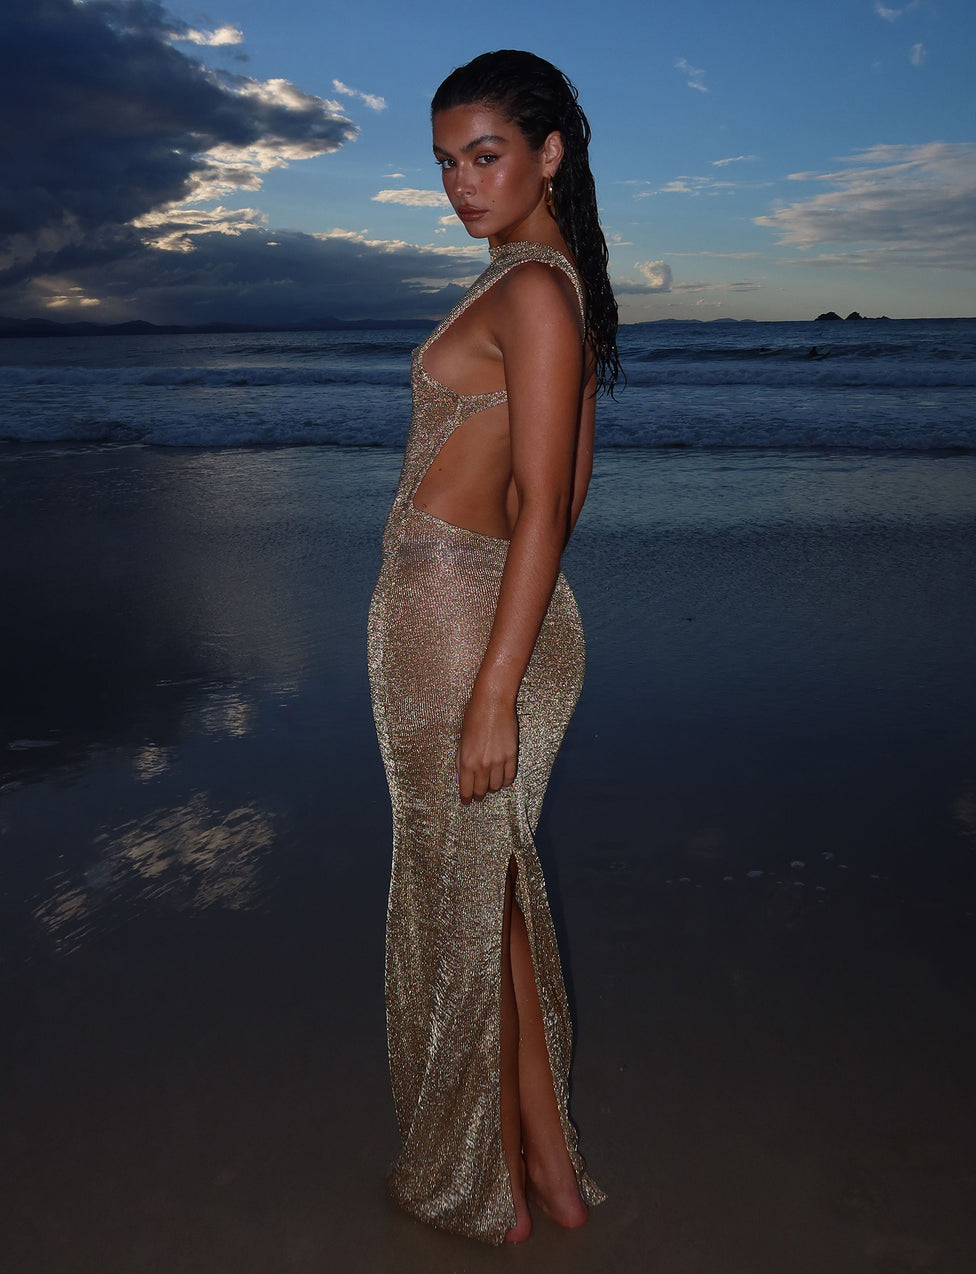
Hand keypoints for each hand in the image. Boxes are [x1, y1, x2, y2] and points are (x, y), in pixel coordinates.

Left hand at [457, 684, 517, 804]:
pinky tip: (501, 779)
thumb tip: (461, 779)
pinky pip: (510, 777)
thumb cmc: (473, 717)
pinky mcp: (512, 756)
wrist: (493, 702)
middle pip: (482, 791)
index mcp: (467, 761)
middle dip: (478, 795)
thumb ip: (460, 761)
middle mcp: (482, 764)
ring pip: (496, 786)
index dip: (466, 798)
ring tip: (489, 784)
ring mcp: (498, 761)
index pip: (466, 790)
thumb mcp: (461, 740)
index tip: (466, 801)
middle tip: (477, 794)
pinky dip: (505, 781)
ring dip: (492, 788)